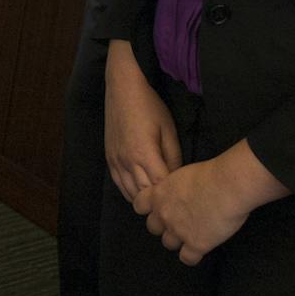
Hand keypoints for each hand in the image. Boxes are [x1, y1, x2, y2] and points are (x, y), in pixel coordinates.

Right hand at [105, 39, 179, 200]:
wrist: (122, 89)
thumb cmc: (149, 106)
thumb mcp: (168, 129)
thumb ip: (174, 156)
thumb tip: (177, 177)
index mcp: (144, 154)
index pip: (160, 187)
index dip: (172, 195)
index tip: (185, 198)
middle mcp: (127, 161)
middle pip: (145, 194)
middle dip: (159, 202)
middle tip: (175, 206)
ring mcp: (115, 161)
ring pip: (130, 193)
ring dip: (145, 200)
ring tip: (160, 203)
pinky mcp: (109, 158)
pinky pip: (119, 184)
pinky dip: (131, 193)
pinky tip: (141, 194)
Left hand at [133, 142, 287, 265]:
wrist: (228, 185)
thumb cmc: (211, 173)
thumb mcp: (182, 174)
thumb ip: (174, 188)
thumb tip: (178, 193)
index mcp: (159, 194)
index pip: (139, 206)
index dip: (148, 209)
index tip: (158, 208)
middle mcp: (164, 214)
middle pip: (153, 228)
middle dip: (163, 226)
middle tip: (179, 222)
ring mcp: (178, 231)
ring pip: (168, 244)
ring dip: (177, 241)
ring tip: (191, 235)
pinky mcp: (196, 244)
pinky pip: (187, 259)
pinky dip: (192, 256)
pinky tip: (200, 249)